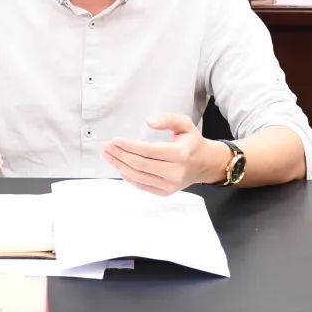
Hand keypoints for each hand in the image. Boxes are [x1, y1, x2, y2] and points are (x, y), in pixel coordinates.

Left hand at [101, 114, 227, 195]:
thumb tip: (149, 122)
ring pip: (138, 176)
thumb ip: (168, 119)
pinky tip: (119, 167)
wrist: (205, 164)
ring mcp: (170, 184)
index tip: (115, 140)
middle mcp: (176, 172)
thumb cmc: (192, 142)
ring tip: (108, 156)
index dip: (129, 146)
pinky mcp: (165, 192)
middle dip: (120, 155)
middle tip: (106, 147)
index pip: (149, 151)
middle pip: (140, 165)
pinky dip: (128, 177)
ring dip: (120, 166)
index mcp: (180, 154)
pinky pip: (142, 185)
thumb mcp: (185, 124)